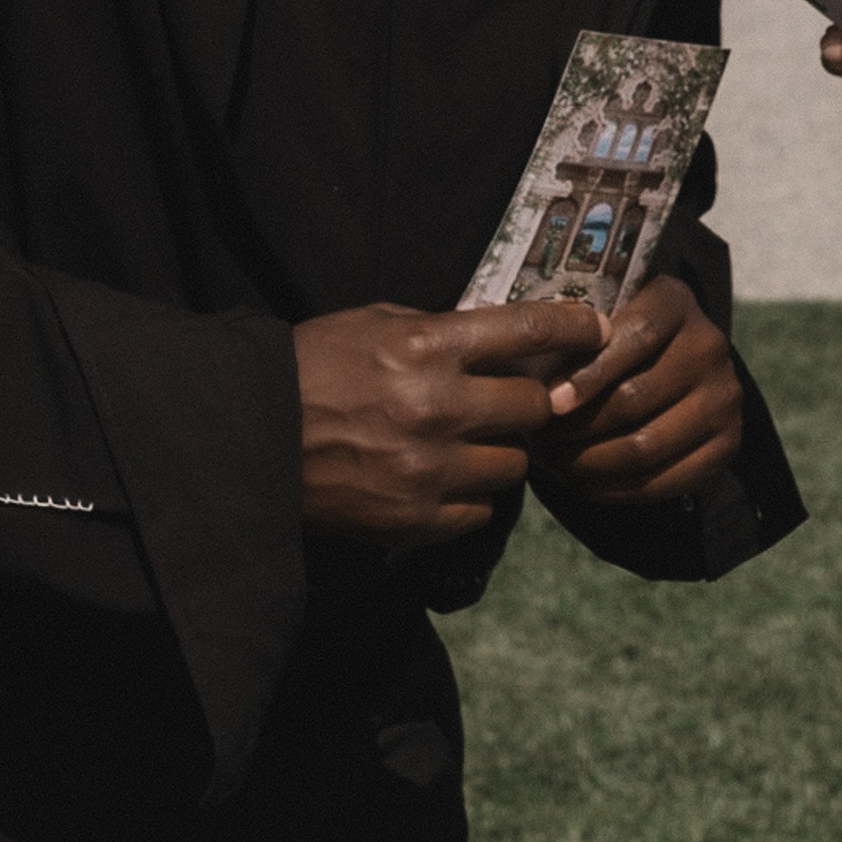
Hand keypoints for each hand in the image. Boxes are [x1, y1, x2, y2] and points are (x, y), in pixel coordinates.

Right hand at [293, 300, 602, 541]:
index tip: (595, 329)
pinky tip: (446, 478)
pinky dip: (472, 494)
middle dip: (530, 402)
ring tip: (470, 443)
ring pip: (515, 465)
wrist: (247, 439)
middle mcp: (437, 406)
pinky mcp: (416, 518)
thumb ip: (439, 328)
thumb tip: (501, 336)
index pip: (528, 331)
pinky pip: (481, 510)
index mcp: (425, 345)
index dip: (573, 328)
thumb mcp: (371, 322)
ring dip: (503, 453)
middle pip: (534, 407)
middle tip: (511, 400)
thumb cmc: (309, 368)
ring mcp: (429, 468)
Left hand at [531, 275, 743, 507]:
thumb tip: (520, 370)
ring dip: (588, 463)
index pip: (634, 337)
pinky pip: (662, 482)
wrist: (676, 362)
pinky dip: (613, 489)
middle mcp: (708, 345)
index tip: (549, 402)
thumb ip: (571, 331)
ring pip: (644, 446)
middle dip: (576, 428)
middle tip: (537, 441)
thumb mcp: (600, 315)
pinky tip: (582, 481)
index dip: (588, 374)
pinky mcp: (728, 442)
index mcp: (675, 300)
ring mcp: (724, 397)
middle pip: (634, 399)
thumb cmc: (614, 338)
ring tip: (553, 462)